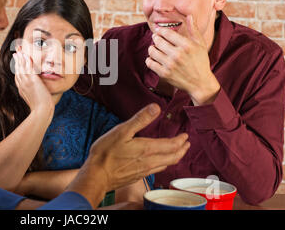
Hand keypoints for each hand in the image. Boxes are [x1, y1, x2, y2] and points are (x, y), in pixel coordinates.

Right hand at [13, 50, 53, 116]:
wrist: (42, 111)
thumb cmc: (41, 108)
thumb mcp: (34, 100)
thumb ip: (33, 94)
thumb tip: (36, 94)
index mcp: (21, 89)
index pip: (18, 76)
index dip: (17, 68)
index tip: (17, 62)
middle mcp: (22, 85)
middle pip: (18, 70)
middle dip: (17, 61)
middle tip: (16, 53)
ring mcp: (26, 82)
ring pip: (22, 67)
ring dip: (20, 58)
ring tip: (20, 50)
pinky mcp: (32, 80)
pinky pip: (28, 68)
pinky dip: (26, 61)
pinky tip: (26, 55)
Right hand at [66, 103, 189, 207]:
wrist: (97, 176)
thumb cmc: (106, 153)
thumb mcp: (122, 131)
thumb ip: (140, 119)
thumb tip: (156, 107)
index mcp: (147, 149)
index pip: (171, 145)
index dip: (181, 140)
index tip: (185, 136)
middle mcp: (149, 162)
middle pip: (173, 157)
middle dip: (182, 150)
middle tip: (186, 144)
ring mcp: (144, 171)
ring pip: (166, 165)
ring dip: (174, 157)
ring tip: (177, 152)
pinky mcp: (137, 176)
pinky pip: (156, 170)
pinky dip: (164, 164)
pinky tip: (159, 162)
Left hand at [146, 15, 219, 104]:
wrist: (200, 83)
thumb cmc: (200, 61)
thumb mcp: (200, 44)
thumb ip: (193, 29)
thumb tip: (189, 15)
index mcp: (186, 45)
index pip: (166, 33)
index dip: (161, 31)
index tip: (159, 32)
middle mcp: (177, 55)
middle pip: (157, 40)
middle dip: (156, 39)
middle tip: (157, 39)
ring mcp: (170, 65)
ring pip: (152, 51)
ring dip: (152, 48)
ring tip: (156, 49)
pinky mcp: (164, 74)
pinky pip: (149, 62)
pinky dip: (150, 59)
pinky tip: (155, 59)